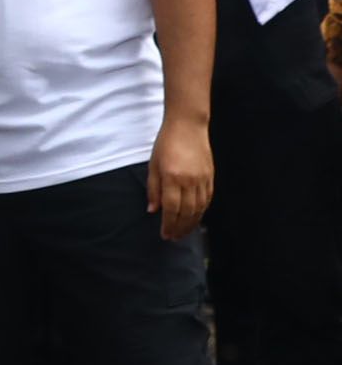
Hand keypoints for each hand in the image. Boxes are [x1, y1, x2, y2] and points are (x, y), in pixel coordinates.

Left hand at [148, 116, 213, 237]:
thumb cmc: (166, 144)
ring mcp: (203, 178)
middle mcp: (190, 180)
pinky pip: (207, 198)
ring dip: (192, 223)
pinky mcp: (210, 176)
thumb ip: (153, 189)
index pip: (172, 209)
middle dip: (180, 228)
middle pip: (187, 212)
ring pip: (199, 208)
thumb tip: (153, 210)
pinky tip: (196, 217)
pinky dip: (202, 211)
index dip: (168, 224)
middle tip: (174, 238)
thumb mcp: (153, 165)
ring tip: (184, 232)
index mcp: (173, 178)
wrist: (188, 126)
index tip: (165, 234)